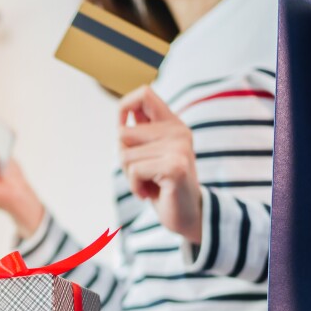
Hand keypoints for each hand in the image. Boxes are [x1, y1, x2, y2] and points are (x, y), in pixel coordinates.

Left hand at [118, 86, 202, 243]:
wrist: (188, 217)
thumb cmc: (163, 186)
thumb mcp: (149, 155)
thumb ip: (140, 133)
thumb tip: (123, 113)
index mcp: (172, 124)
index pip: (144, 94)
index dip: (124, 106)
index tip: (122, 127)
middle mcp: (178, 131)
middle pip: (123, 133)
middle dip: (124, 158)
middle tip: (144, 173)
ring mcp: (179, 148)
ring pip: (125, 155)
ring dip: (130, 176)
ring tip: (150, 184)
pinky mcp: (175, 166)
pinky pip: (134, 171)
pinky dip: (135, 187)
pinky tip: (150, 194)